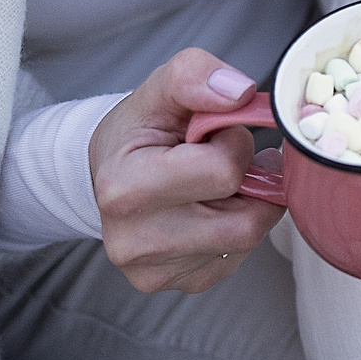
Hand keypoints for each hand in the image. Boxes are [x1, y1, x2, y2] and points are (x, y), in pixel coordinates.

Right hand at [89, 50, 282, 293]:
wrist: (113, 172)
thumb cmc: (142, 130)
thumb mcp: (162, 88)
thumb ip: (195, 75)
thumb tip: (240, 93)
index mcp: (124, 188)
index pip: (224, 171)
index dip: (233, 144)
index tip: (213, 135)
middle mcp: (133, 242)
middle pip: (244, 221)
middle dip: (247, 181)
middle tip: (224, 160)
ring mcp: (155, 272)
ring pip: (247, 241)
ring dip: (247, 205)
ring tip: (218, 183)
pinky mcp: (179, 284)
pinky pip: (238, 258)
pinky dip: (237, 229)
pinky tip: (212, 209)